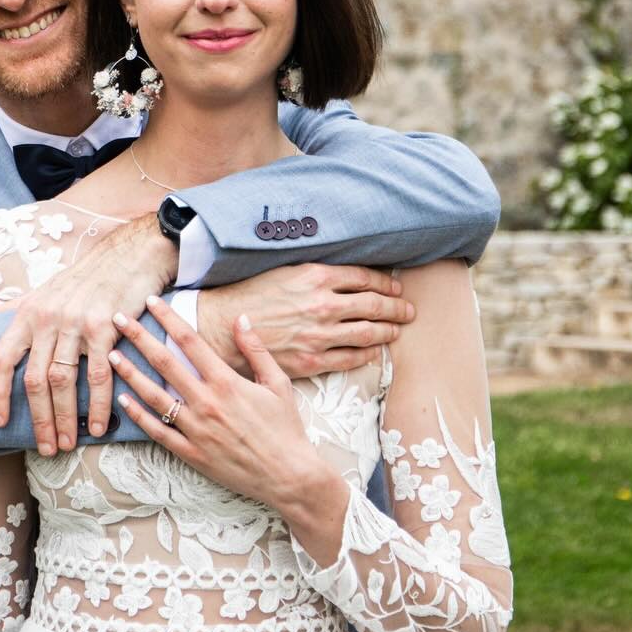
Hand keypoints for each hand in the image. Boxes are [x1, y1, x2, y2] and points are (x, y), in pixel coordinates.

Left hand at [0, 212, 176, 454]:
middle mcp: (47, 319)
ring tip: (66, 443)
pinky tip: (99, 426)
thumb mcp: (41, 290)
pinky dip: (98, 405)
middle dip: (38, 419)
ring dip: (64, 418)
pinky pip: (98, 375)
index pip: (0, 358)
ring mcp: (75, 323)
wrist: (127, 256)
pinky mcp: (104, 328)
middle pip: (34, 379)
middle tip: (44, 448)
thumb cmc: (83, 278)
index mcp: (27, 313)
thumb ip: (11, 307)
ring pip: (63, 381)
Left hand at [109, 296, 342, 532]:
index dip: (168, 318)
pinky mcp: (192, 454)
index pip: (190, 341)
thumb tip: (240, 318)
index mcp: (227, 382)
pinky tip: (124, 400)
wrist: (289, 477)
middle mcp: (207, 403)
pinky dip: (138, 415)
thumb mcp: (277, 383)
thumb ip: (256, 349)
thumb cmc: (286, 428)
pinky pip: (158, 432)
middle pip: (165, 363)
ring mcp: (196, 430)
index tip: (152, 301)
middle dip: (139, 338)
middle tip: (118, 318)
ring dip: (130, 374)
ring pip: (154, 396)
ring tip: (111, 356)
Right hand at [195, 264, 413, 376]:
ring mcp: (319, 335)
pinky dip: (367, 354)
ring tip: (397, 330)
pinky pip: (350, 359)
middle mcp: (323, 305)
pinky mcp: (312, 360)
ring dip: (387, 331)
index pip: (364, 278)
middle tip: (408, 310)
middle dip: (396, 308)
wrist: (222, 327)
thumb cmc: (250, 295)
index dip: (384, 283)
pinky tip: (374, 351)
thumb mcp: (285, 271)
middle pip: (374, 305)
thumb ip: (316, 273)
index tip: (395, 287)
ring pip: (367, 333)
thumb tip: (344, 276)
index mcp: (316, 276)